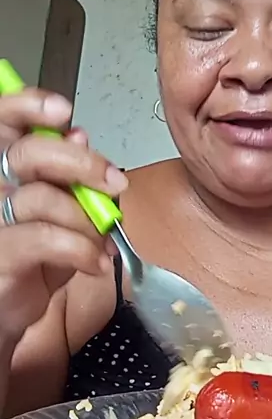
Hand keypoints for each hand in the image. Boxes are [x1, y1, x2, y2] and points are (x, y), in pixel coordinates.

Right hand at [0, 87, 127, 344]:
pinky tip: (97, 262)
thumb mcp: (59, 213)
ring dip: (86, 220)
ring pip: (42, 198)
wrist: (8, 311)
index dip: (28, 107)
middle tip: (114, 182)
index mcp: (4, 168)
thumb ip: (66, 176)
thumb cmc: (34, 259)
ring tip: (103, 242)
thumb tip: (77, 134)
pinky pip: (45, 238)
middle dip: (80, 163)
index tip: (63, 113)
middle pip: (29, 154)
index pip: (3, 120)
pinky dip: (82, 249)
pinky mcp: (0, 254)